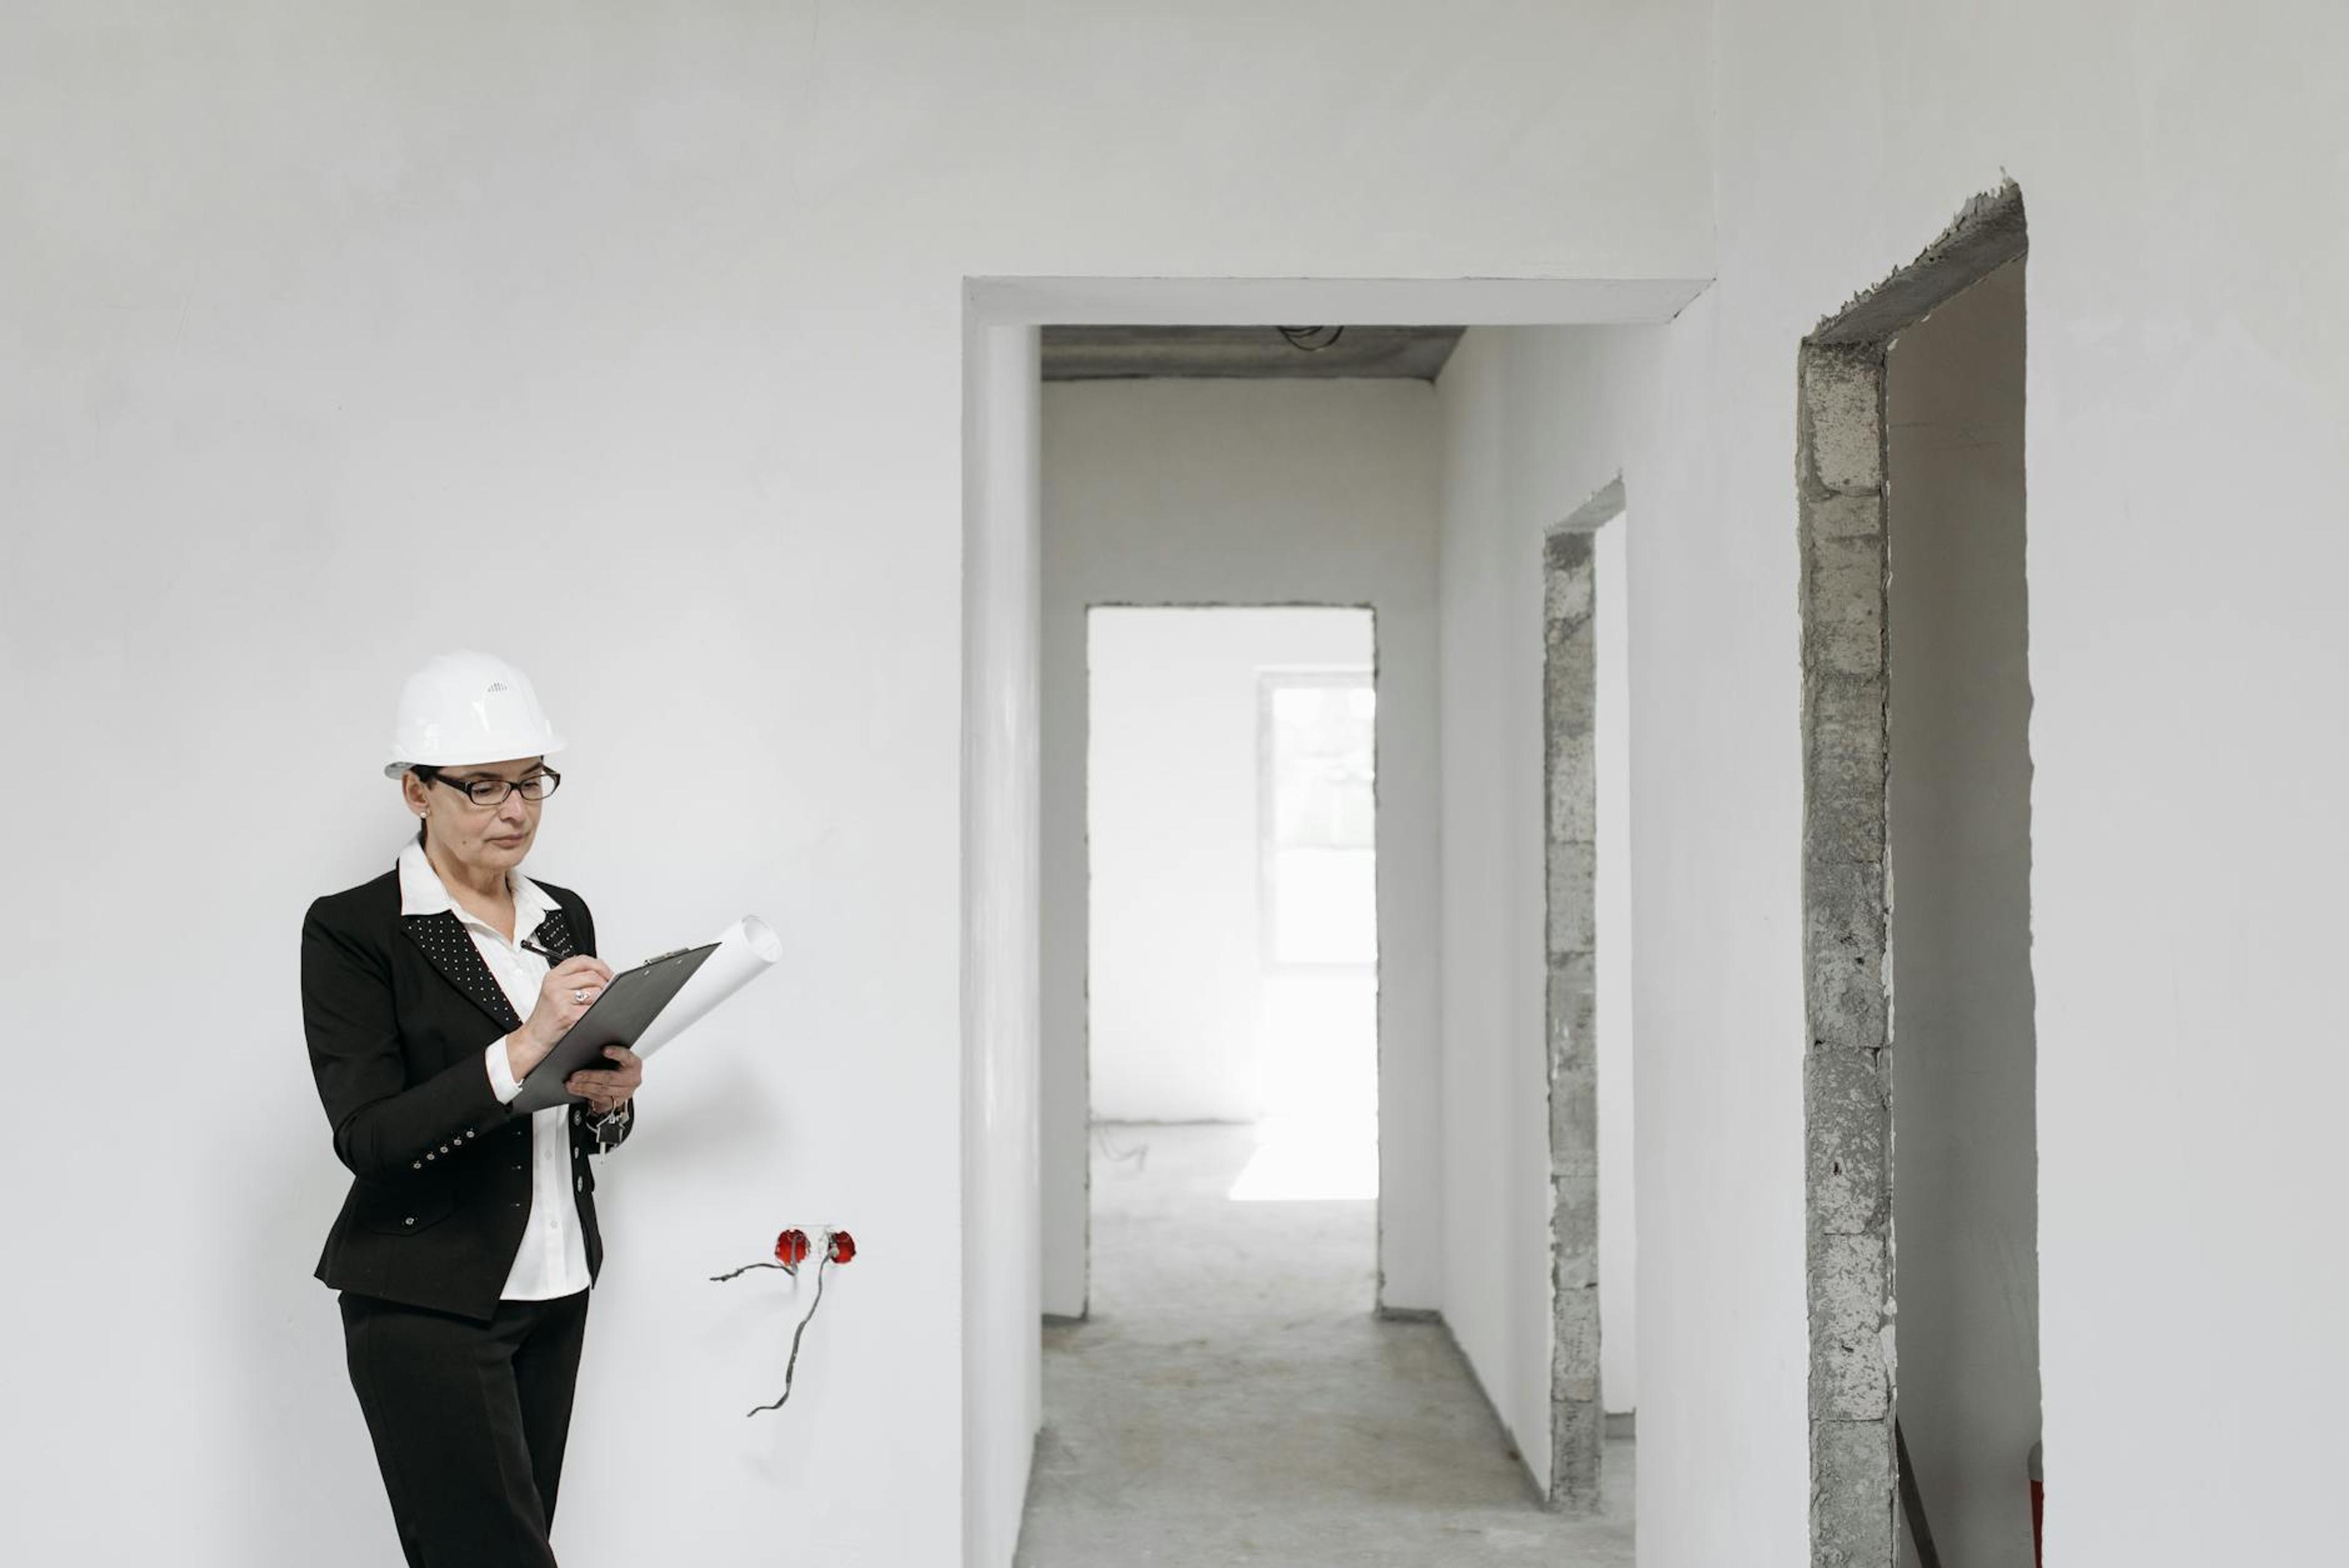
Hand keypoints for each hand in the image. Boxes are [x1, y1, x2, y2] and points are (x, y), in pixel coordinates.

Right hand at [509, 956, 615, 1076]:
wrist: (534, 1037)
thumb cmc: (547, 1015)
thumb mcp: (555, 990)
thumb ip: (574, 978)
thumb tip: (603, 971)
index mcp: (553, 975)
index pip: (583, 961)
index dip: (600, 966)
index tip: (608, 974)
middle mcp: (555, 985)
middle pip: (592, 976)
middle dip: (605, 985)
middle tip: (607, 993)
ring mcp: (560, 999)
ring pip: (596, 992)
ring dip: (600, 1000)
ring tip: (591, 1007)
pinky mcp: (567, 1014)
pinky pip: (593, 1009)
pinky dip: (596, 1013)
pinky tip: (588, 1016)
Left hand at [566, 1046, 641, 1114]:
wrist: (624, 1084)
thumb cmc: (619, 1066)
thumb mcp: (618, 1056)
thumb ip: (608, 1050)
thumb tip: (588, 1042)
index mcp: (634, 1063)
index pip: (626, 1057)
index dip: (616, 1053)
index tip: (604, 1050)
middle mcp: (632, 1079)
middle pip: (610, 1078)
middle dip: (590, 1076)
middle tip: (575, 1075)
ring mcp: (625, 1092)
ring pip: (602, 1090)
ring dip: (584, 1087)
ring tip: (571, 1083)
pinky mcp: (616, 1102)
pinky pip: (598, 1098)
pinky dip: (584, 1093)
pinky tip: (575, 1089)